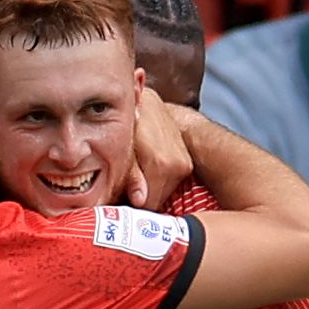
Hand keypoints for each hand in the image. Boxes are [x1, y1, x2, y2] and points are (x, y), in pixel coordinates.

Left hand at [127, 91, 194, 207]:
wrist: (152, 105)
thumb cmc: (133, 121)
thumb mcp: (125, 147)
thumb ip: (132, 176)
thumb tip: (140, 201)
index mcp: (160, 164)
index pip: (148, 203)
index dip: (131, 204)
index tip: (121, 198)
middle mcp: (176, 167)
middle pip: (157, 200)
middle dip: (141, 197)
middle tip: (126, 186)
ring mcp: (183, 166)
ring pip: (164, 192)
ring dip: (150, 189)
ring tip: (137, 174)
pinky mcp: (186, 165)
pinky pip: (170, 184)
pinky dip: (158, 182)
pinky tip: (148, 169)